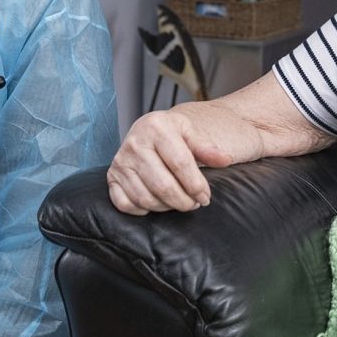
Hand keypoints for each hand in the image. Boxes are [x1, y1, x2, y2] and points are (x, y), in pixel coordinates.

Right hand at [107, 108, 235, 214]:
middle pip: (163, 185)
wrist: (150, 131)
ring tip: (179, 202)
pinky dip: (143, 209)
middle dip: (183, 201)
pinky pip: (125, 204)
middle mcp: (134, 142)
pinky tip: (156, 202)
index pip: (180, 163)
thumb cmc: (173, 134)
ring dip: (166, 207)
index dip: (196, 185)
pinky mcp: (111, 177)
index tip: (206, 197)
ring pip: (145, 198)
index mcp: (156, 126)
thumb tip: (225, 159)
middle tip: (194, 203)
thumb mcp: (192, 133)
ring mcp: (120, 161)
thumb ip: (208, 148)